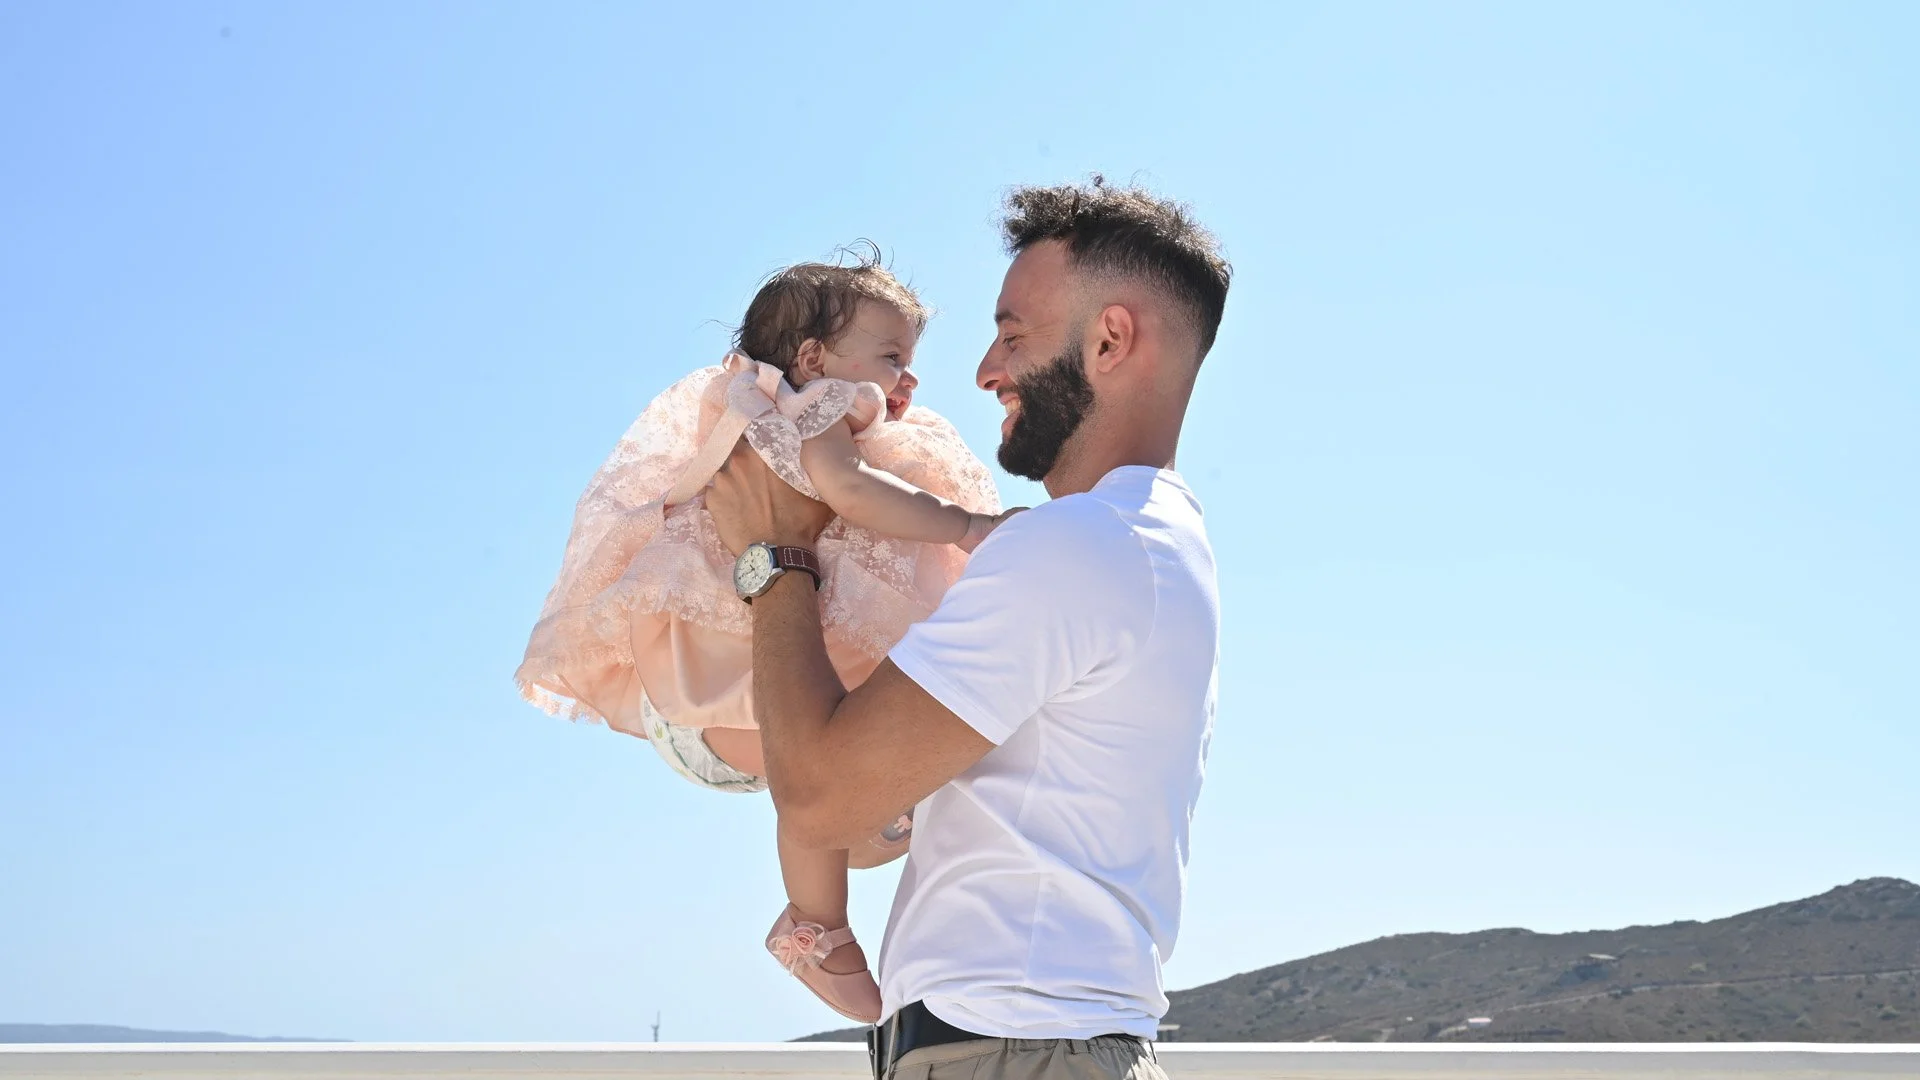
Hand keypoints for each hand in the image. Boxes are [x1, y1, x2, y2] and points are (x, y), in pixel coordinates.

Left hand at [706, 438, 835, 554]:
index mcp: (763, 452)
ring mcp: (721, 480)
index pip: (755, 433)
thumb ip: (803, 465)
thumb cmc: (799, 521)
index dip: (757, 442)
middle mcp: (738, 460)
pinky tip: (734, 509)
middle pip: (737, 452)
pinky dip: (722, 498)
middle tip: (754, 477)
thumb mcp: (812, 487)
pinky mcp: (710, 500)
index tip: (761, 451)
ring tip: (744, 496)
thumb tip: (806, 453)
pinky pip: (714, 493)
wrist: (778, 554)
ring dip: (732, 480)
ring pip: (724, 472)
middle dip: (744, 462)